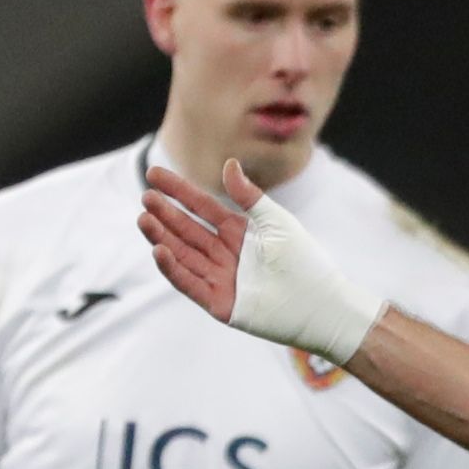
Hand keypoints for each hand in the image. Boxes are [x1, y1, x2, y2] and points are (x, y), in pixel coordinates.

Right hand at [139, 159, 385, 364]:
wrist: (324, 305)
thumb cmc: (306, 262)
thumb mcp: (276, 222)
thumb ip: (250, 197)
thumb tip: (229, 163)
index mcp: (239, 233)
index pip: (201, 208)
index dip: (178, 191)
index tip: (153, 174)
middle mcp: (226, 255)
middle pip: (188, 231)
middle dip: (166, 214)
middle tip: (146, 196)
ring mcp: (222, 279)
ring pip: (184, 255)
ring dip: (163, 238)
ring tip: (144, 219)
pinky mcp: (222, 304)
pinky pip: (191, 284)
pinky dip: (174, 268)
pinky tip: (159, 250)